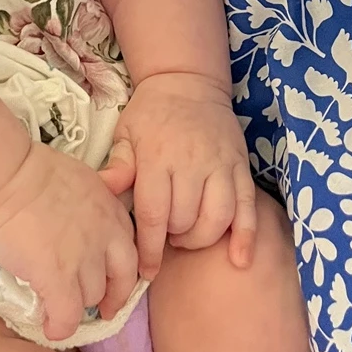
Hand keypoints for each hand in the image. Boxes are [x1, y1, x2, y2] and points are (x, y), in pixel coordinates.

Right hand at [0, 141, 138, 342]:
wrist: (6, 177)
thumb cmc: (30, 170)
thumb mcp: (80, 178)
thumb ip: (93, 203)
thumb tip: (86, 222)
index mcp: (111, 209)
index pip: (130, 248)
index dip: (122, 269)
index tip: (114, 280)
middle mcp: (105, 235)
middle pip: (121, 278)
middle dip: (113, 296)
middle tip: (102, 308)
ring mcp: (84, 259)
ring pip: (91, 296)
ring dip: (78, 303)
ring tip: (59, 305)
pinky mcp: (59, 278)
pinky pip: (68, 316)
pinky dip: (61, 327)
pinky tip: (50, 327)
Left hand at [100, 71, 257, 277]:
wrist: (187, 81)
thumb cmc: (151, 113)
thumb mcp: (126, 133)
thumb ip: (118, 166)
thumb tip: (103, 192)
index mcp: (158, 158)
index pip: (154, 215)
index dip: (149, 249)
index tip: (145, 271)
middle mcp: (192, 163)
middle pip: (186, 220)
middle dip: (173, 238)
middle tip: (164, 236)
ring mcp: (220, 165)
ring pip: (218, 218)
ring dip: (202, 238)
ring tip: (187, 235)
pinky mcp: (240, 166)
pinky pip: (248, 206)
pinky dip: (246, 235)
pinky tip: (239, 259)